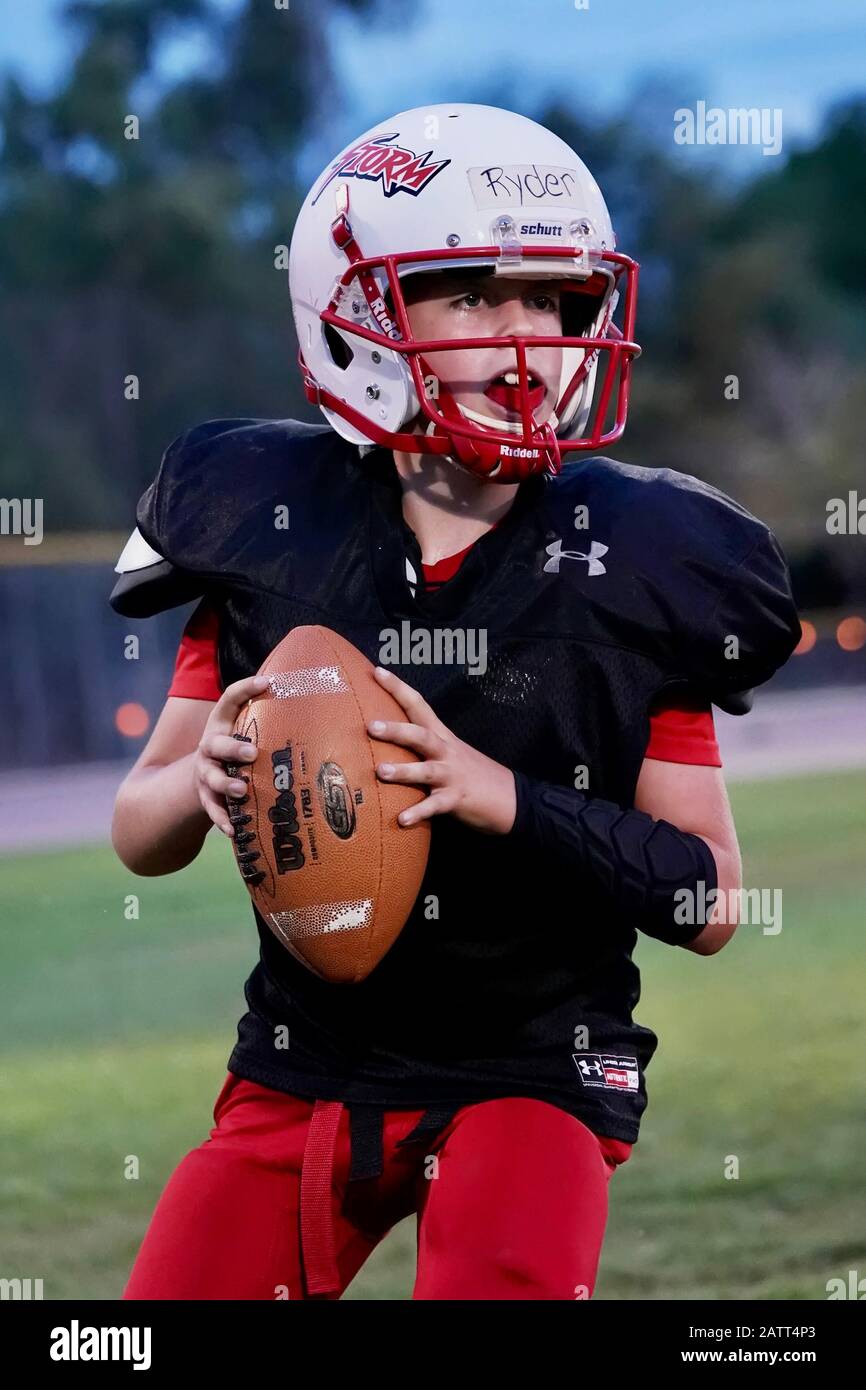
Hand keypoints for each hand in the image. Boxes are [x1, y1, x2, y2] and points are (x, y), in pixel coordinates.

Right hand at [194, 673, 267, 835]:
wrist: (202, 777)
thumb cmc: (238, 749)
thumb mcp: (247, 730)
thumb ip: (270, 720)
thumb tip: (322, 703)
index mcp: (222, 724)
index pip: (229, 699)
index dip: (245, 688)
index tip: (267, 681)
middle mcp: (210, 746)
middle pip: (216, 744)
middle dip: (233, 748)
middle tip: (253, 752)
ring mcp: (205, 772)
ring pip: (211, 778)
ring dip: (226, 784)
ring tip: (242, 790)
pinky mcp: (205, 797)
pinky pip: (212, 809)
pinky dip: (222, 819)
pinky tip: (234, 829)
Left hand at [367, 666, 516, 833]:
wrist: (511, 798)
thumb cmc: (473, 774)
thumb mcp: (449, 752)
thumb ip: (422, 746)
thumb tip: (384, 739)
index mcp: (442, 737)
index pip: (418, 705)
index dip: (398, 688)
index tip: (377, 671)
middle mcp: (446, 752)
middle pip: (421, 736)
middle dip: (396, 730)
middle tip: (370, 726)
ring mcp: (452, 776)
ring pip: (427, 770)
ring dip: (404, 771)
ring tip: (380, 771)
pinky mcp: (456, 800)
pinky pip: (435, 806)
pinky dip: (419, 812)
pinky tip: (401, 820)